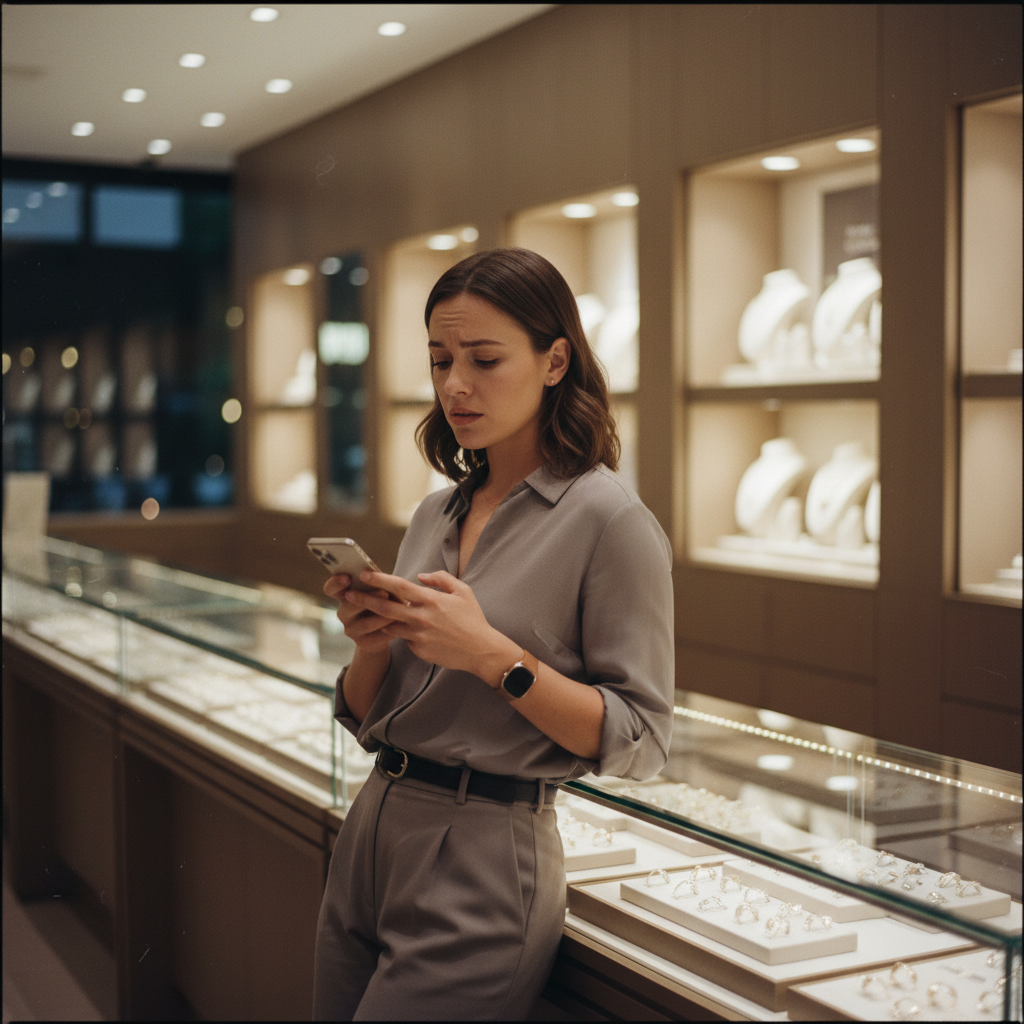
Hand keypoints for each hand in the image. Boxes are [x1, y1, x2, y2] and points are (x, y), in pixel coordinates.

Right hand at [324, 573, 397, 655]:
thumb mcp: (380, 590)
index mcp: (344, 595)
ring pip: (366, 623)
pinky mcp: (362, 643)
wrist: (385, 631)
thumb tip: (389, 584)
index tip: (347, 577)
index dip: (335, 583)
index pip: (330, 589)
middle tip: (385, 592)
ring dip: (384, 615)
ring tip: (400, 609)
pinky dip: (391, 629)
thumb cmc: (383, 602)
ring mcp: (350, 629)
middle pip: (349, 606)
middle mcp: (343, 613)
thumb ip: (380, 585)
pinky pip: (377, 636)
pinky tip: (401, 623)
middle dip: (368, 598)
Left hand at [344, 570, 515, 679]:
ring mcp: (419, 635)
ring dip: (377, 619)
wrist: (481, 650)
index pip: (399, 587)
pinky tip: (403, 631)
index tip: (364, 574)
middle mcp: (421, 617)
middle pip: (385, 607)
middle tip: (348, 594)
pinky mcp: (418, 650)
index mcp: (431, 600)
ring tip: (365, 614)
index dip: (379, 579)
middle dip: (363, 599)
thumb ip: (440, 579)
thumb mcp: (463, 591)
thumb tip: (420, 576)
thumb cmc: (473, 619)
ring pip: (389, 625)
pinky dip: (402, 633)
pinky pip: (404, 639)